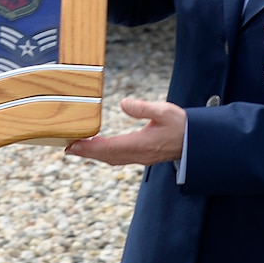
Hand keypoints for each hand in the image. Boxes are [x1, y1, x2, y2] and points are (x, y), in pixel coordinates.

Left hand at [64, 98, 184, 165]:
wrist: (195, 141)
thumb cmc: (181, 126)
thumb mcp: (164, 111)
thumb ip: (143, 108)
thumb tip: (124, 103)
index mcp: (141, 144)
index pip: (109, 148)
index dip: (89, 148)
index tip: (73, 145)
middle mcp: (138, 154)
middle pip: (107, 156)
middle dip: (86, 153)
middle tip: (68, 148)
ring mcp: (140, 157)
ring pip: (112, 159)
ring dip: (94, 154)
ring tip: (79, 148)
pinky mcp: (143, 156)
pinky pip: (119, 158)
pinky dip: (105, 154)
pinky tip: (100, 149)